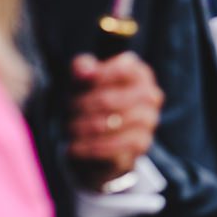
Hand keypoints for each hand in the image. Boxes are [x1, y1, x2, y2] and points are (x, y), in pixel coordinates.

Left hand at [66, 52, 162, 183]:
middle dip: (81, 107)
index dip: (96, 78)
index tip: (75, 86)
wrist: (102, 136)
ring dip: (83, 128)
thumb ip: (82, 68)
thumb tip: (84, 71)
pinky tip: (75, 147)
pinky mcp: (141, 143)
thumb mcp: (84, 81)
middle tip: (67, 112)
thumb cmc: (92, 99)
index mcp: (138, 73)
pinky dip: (90, 147)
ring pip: (109, 124)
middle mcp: (149, 95)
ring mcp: (148, 120)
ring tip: (69, 129)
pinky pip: (113, 146)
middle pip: (108, 100)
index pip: (121, 70)